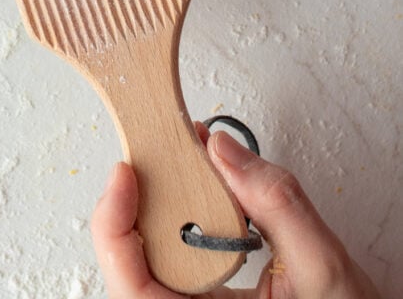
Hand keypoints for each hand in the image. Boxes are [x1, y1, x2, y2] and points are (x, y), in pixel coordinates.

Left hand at [91, 129, 380, 298]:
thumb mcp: (320, 268)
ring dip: (165, 205)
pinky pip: (178, 258)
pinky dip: (187, 216)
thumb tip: (223, 149)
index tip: (125, 172)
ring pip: (154, 257)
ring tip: (188, 162)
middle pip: (135, 263)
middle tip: (161, 149)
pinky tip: (204, 188)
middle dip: (142, 200)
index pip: (131, 288)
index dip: (113, 226)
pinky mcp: (209, 297)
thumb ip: (275, 205)